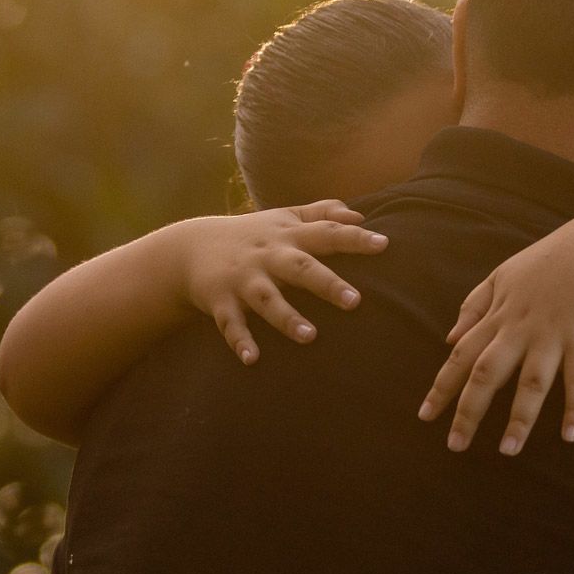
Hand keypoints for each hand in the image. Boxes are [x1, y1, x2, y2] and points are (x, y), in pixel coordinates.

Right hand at [179, 203, 384, 364]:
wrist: (190, 247)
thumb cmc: (253, 235)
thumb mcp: (284, 218)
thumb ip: (321, 214)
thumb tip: (360, 216)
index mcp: (288, 237)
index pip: (326, 234)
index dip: (354, 239)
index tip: (384, 245)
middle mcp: (268, 256)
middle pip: (300, 268)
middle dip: (326, 284)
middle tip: (355, 301)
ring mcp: (243, 279)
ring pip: (267, 299)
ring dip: (287, 318)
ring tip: (309, 337)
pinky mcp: (220, 301)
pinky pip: (231, 324)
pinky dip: (240, 341)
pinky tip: (252, 360)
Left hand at [416, 218, 573, 452]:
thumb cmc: (550, 261)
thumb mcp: (502, 275)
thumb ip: (473, 306)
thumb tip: (447, 339)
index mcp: (499, 315)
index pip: (462, 356)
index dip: (442, 387)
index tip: (425, 416)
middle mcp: (521, 329)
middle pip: (488, 373)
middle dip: (470, 410)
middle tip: (455, 446)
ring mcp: (554, 335)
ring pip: (532, 381)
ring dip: (520, 417)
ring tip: (509, 450)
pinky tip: (569, 435)